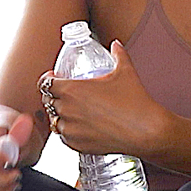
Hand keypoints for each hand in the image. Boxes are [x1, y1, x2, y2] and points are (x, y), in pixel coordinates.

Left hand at [42, 41, 171, 158]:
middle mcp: (67, 110)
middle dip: (53, 96)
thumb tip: (116, 45)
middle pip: (48, 101)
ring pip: (54, 120)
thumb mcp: (125, 71)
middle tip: (64, 94)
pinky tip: (79, 126)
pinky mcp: (77, 145)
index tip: (53, 78)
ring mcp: (70, 130)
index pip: (45, 84)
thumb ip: (118, 54)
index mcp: (71, 90)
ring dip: (59, 114)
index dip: (48, 79)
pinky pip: (64, 137)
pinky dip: (68, 131)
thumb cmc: (134, 102)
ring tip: (72, 111)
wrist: (145, 130)